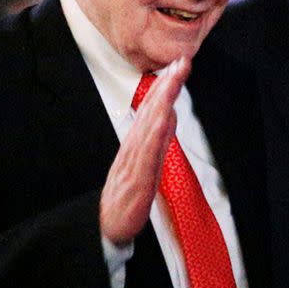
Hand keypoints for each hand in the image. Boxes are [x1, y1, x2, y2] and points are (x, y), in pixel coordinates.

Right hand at [100, 57, 190, 245]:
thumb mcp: (143, 163)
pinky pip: (147, 154)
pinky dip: (155, 133)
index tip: (179, 64)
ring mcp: (135, 162)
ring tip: (174, 80)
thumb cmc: (125, 196)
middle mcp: (135, 147)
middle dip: (168, 85)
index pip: (154, 108)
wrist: (107, 226)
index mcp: (138, 143)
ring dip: (163, 101)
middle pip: (153, 111)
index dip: (166, 86)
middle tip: (181, 61)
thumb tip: (168, 114)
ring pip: (151, 126)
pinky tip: (164, 118)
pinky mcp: (138, 180)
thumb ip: (156, 139)